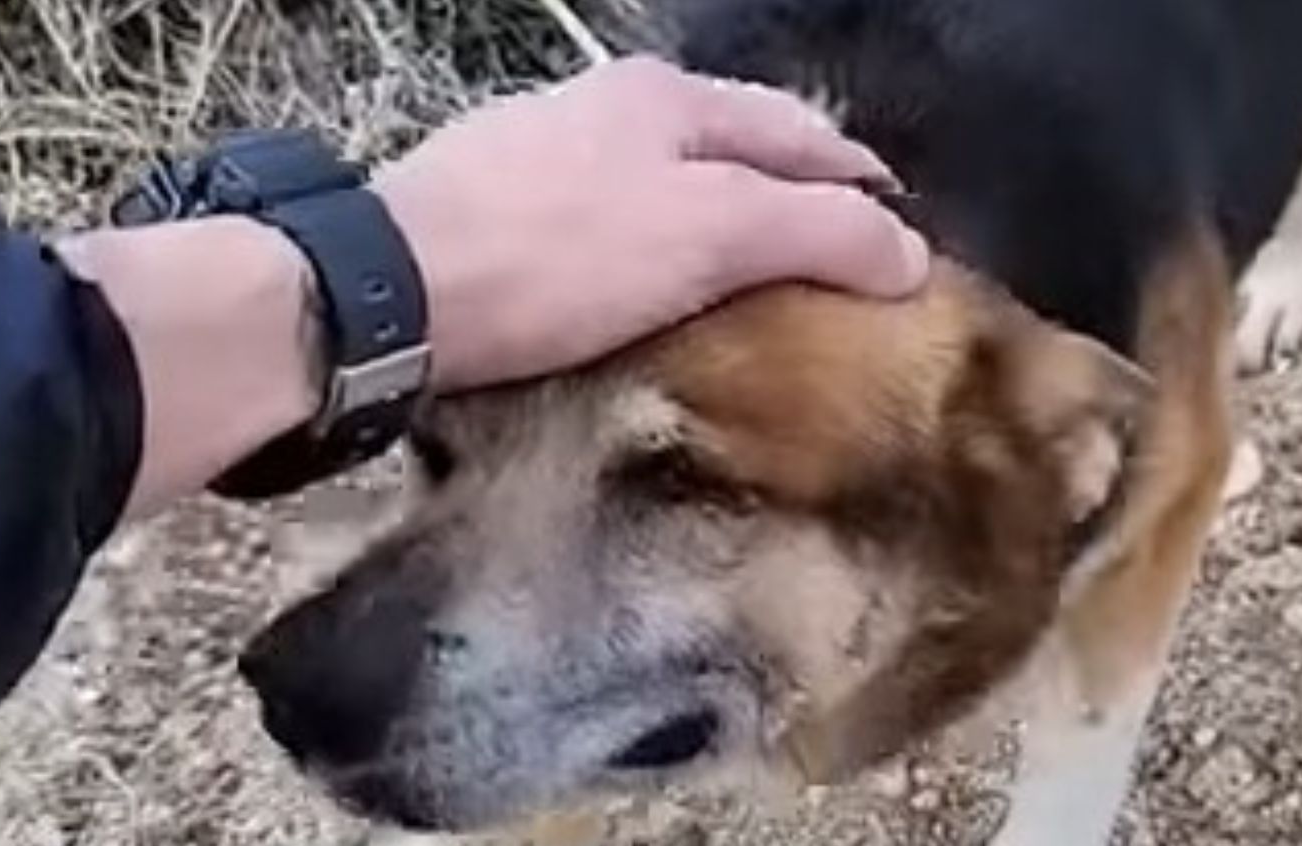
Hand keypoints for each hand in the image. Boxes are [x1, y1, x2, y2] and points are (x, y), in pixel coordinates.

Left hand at [370, 55, 930, 389]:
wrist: (393, 291)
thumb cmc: (560, 255)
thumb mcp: (710, 236)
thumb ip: (817, 232)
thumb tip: (908, 252)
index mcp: (670, 98)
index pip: (802, 133)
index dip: (862, 185)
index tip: (903, 238)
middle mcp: (610, 107)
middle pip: (736, 147)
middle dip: (795, 194)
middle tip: (839, 260)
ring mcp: (549, 151)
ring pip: (671, 180)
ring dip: (726, 221)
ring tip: (759, 280)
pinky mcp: (502, 206)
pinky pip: (615, 219)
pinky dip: (661, 246)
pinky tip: (657, 287)